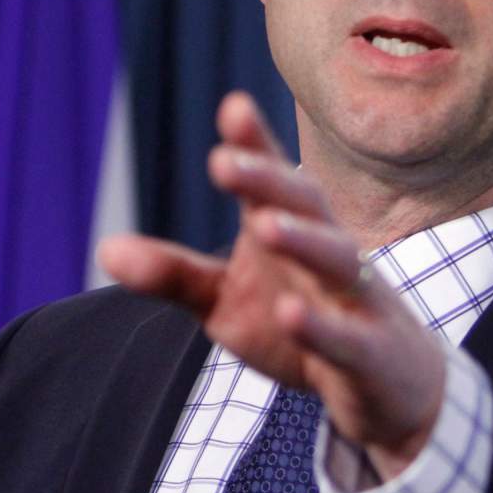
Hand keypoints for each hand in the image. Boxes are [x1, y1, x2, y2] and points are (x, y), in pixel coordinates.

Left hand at [97, 91, 445, 478]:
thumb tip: (105, 247)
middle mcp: (328, 252)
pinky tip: (292, 313)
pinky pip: (348, 338)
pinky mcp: (372, 354)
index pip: (274, 181)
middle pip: (306, 205)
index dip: (256, 147)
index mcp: (292, 230)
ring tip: (265, 224)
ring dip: (304, 239)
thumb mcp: (228, 301)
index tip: (232, 107)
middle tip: (222, 161)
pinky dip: (322, 326)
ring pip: (337, 259)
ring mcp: (357, 300)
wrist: (387, 385)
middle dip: (268, 181)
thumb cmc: (301, 321)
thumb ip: (175, 273)